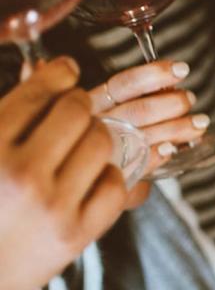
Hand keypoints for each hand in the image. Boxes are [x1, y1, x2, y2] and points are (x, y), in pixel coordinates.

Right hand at [0, 58, 127, 289]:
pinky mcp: (78, 233)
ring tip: (84, 147)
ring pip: (103, 143)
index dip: (59, 75)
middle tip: (76, 114)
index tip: (68, 70)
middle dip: (80, 107)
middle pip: (76, 111)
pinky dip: (110, 178)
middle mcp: (20, 173)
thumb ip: (12, 115)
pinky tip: (92, 180)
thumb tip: (46, 65)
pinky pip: (118, 183)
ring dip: (99, 140)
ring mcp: (52, 205)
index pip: (37, 94)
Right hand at [88, 61, 204, 206]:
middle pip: (138, 110)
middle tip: (190, 99)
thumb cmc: (92, 137)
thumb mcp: (103, 109)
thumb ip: (133, 96)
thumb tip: (173, 78)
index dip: (153, 75)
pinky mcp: (108, 177)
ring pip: (142, 137)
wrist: (66, 181)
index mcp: (91, 104)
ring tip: (199, 123)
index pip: (123, 85)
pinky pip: (138, 166)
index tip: (181, 69)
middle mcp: (94, 126)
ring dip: (176, 128)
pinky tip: (171, 149)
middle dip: (171, 103)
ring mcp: (101, 154)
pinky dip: (158, 156)